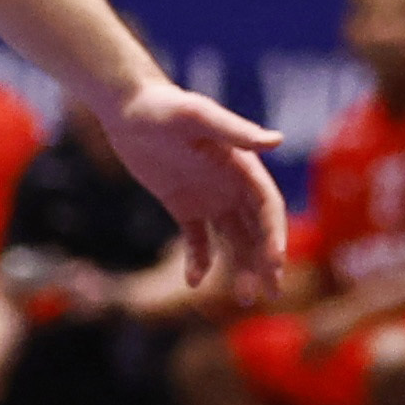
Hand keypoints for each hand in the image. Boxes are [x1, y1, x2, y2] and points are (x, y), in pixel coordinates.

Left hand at [97, 76, 292, 296]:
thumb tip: (277, 140)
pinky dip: (199, 262)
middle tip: (271, 294)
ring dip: (241, 269)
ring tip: (246, 298)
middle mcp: (232, 186)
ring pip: (233, 241)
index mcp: (243, 167)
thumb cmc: (164, 106)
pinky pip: (198, 241)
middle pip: (257, 230)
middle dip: (266, 262)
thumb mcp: (198, 116)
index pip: (267, 208)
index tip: (274, 265)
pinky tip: (194, 282)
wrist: (127, 108)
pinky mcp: (184, 206)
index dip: (274, 236)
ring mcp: (209, 198)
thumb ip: (236, 131)